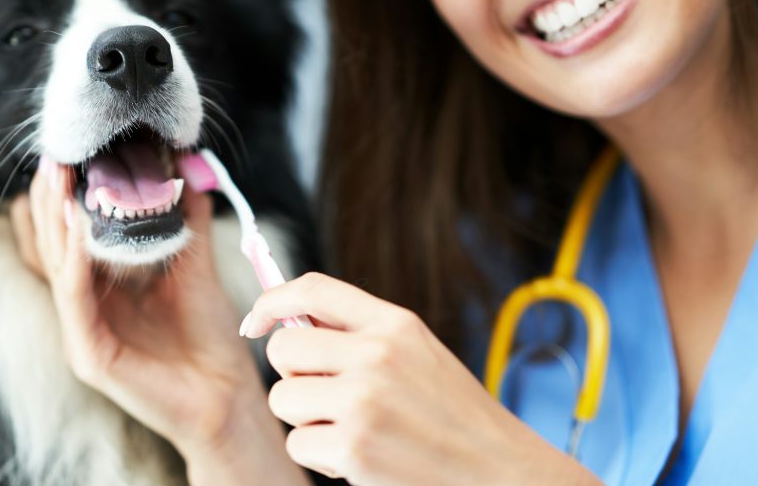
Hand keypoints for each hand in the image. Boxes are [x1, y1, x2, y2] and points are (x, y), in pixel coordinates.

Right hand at [9, 157, 307, 485]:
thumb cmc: (207, 333)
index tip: (69, 155)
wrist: (227, 391)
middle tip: (56, 157)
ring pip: (54, 267)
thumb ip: (187, 219)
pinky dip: (73, 262)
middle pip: (50, 245)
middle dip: (50, 199)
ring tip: (59, 180)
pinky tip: (78, 228)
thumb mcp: (194, 264)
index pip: (64, 237)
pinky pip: (74, 300)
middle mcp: (82, 308)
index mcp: (99, 288)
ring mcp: (81, 332)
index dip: (60, 197)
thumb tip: (189, 167)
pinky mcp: (89, 355)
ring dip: (54, 221)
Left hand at [243, 273, 601, 485]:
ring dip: (306, 421)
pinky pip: (298, 443)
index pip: (312, 289)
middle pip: (284, 347)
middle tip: (324, 397)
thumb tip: (289, 320)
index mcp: (395, 324)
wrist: (503, 475)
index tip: (254, 322)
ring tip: (351, 431)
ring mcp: (364, 400)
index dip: (271, 301)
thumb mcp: (417, 355)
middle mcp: (377, 354)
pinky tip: (358, 460)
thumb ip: (362, 334)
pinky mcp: (353, 447)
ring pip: (283, 398)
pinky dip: (320, 458)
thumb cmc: (453, 418)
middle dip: (293, 375)